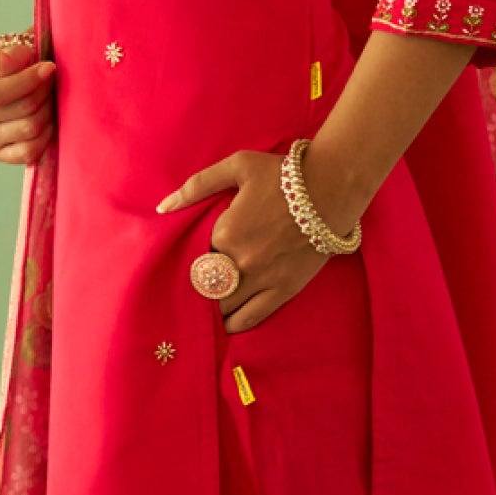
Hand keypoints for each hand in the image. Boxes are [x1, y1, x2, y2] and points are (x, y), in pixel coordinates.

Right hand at [0, 39, 55, 163]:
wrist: (6, 86)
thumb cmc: (13, 67)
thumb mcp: (12, 53)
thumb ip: (10, 56)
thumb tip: (0, 61)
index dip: (27, 80)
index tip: (49, 68)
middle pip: (22, 110)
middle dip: (44, 93)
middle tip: (54, 82)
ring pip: (30, 128)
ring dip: (49, 111)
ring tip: (51, 98)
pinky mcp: (0, 155)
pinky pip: (29, 151)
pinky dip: (46, 135)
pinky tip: (50, 120)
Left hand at [156, 149, 332, 333]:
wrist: (332, 189)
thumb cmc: (283, 174)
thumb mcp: (237, 167)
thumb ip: (197, 185)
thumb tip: (163, 207)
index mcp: (225, 232)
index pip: (195, 255)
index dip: (191, 259)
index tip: (186, 262)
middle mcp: (240, 261)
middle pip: (205, 287)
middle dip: (196, 291)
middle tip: (186, 295)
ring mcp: (263, 279)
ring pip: (225, 308)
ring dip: (212, 312)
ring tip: (203, 313)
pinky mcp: (284, 290)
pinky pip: (252, 317)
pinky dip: (234, 325)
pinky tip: (224, 327)